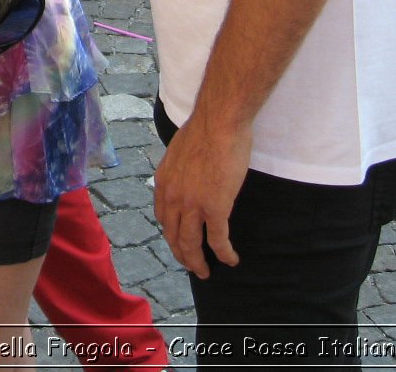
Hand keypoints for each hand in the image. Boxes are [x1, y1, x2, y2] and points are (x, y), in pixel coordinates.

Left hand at [153, 112, 251, 275]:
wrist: (219, 122)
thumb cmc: (206, 130)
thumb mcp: (180, 151)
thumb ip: (181, 169)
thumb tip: (188, 175)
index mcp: (164, 182)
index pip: (163, 217)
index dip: (172, 233)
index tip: (180, 241)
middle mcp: (173, 197)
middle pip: (173, 236)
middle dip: (182, 255)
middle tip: (192, 266)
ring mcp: (192, 205)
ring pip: (191, 244)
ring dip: (197, 262)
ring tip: (205, 272)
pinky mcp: (214, 208)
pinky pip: (218, 240)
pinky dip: (224, 254)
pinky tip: (231, 260)